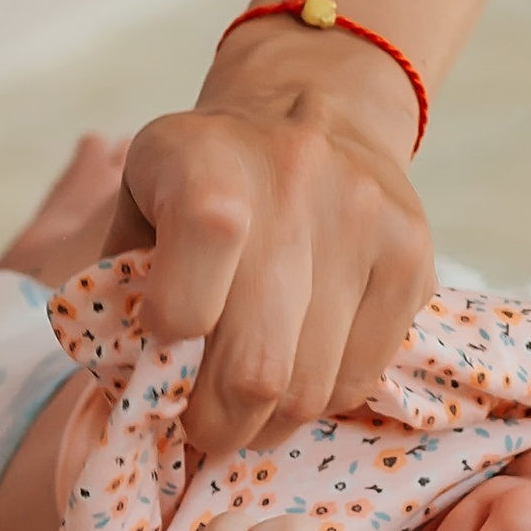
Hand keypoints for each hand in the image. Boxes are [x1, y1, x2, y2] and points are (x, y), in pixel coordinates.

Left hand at [120, 21, 432, 454]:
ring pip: (312, 390)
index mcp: (205, 169)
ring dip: (269, 421)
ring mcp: (366, 225)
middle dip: (215, 424)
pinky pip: (362, 377)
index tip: (159, 342)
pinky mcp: (413, 259)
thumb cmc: (203, 171)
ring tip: (247, 405)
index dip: (166, 348)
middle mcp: (295, 188)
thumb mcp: (137, 198)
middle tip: (200, 425)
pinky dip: (321, 397)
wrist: (314, 105)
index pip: (185, 307)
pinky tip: (299, 369)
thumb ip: (117, 284)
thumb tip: (132, 388)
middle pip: (255, 371)